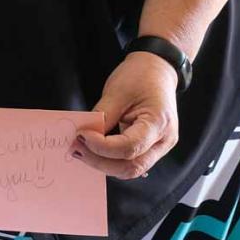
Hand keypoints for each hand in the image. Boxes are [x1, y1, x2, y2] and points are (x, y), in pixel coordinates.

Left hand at [74, 50, 179, 178]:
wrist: (157, 70)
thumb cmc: (140, 76)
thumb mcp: (117, 92)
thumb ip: (102, 117)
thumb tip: (84, 136)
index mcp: (158, 124)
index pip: (128, 147)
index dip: (101, 146)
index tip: (80, 135)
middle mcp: (163, 142)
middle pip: (131, 167)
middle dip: (100, 162)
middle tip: (75, 147)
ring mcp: (159, 148)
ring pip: (130, 170)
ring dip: (103, 164)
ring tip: (81, 150)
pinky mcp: (150, 148)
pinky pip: (129, 162)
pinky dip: (110, 161)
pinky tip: (93, 152)